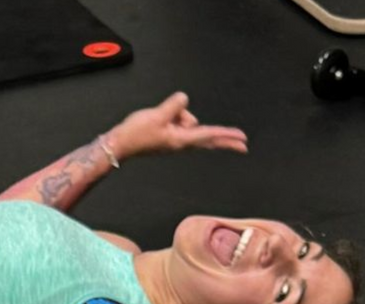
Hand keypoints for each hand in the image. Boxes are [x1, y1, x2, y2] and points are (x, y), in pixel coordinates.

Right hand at [110, 92, 247, 158]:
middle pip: (207, 137)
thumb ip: (174, 105)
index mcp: (180, 139)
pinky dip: (175, 116)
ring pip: (188, 121)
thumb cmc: (135, 133)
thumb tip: (184, 99)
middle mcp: (181, 142)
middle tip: (244, 144)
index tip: (242, 138)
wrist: (119, 144)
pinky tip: (159, 118)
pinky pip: (180, 122)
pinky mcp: (170, 137)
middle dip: (224, 138)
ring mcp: (176, 140)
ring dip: (178, 115)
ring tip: (157, 117)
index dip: (226, 134)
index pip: (209, 135)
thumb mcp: (156, 115)